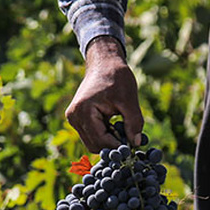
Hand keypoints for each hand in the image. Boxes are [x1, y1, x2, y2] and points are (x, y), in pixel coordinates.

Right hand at [66, 36, 143, 151]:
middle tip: (130, 138)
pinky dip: (104, 135)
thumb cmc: (117, 77)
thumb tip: (136, 144)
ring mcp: (73, 118)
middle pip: (95, 145)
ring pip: (93, 142)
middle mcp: (74, 117)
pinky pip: (91, 135)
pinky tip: (115, 124)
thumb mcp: (129, 100)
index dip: (118, 147)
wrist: (104, 62)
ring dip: (109, 140)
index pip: (101, 141)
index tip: (134, 147)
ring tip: (123, 128)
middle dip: (113, 145)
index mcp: (83, 111)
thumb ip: (133, 123)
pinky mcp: (77, 118)